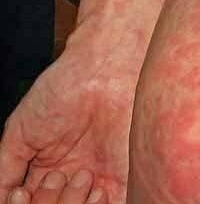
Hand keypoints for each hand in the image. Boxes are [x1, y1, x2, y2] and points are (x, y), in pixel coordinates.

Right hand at [0, 21, 145, 203]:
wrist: (104, 69)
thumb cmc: (62, 90)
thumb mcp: (21, 131)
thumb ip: (6, 169)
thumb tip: (2, 199)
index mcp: (49, 170)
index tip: (24, 190)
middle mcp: (76, 178)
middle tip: (56, 177)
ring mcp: (102, 178)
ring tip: (80, 175)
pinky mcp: (127, 175)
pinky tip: (97, 190)